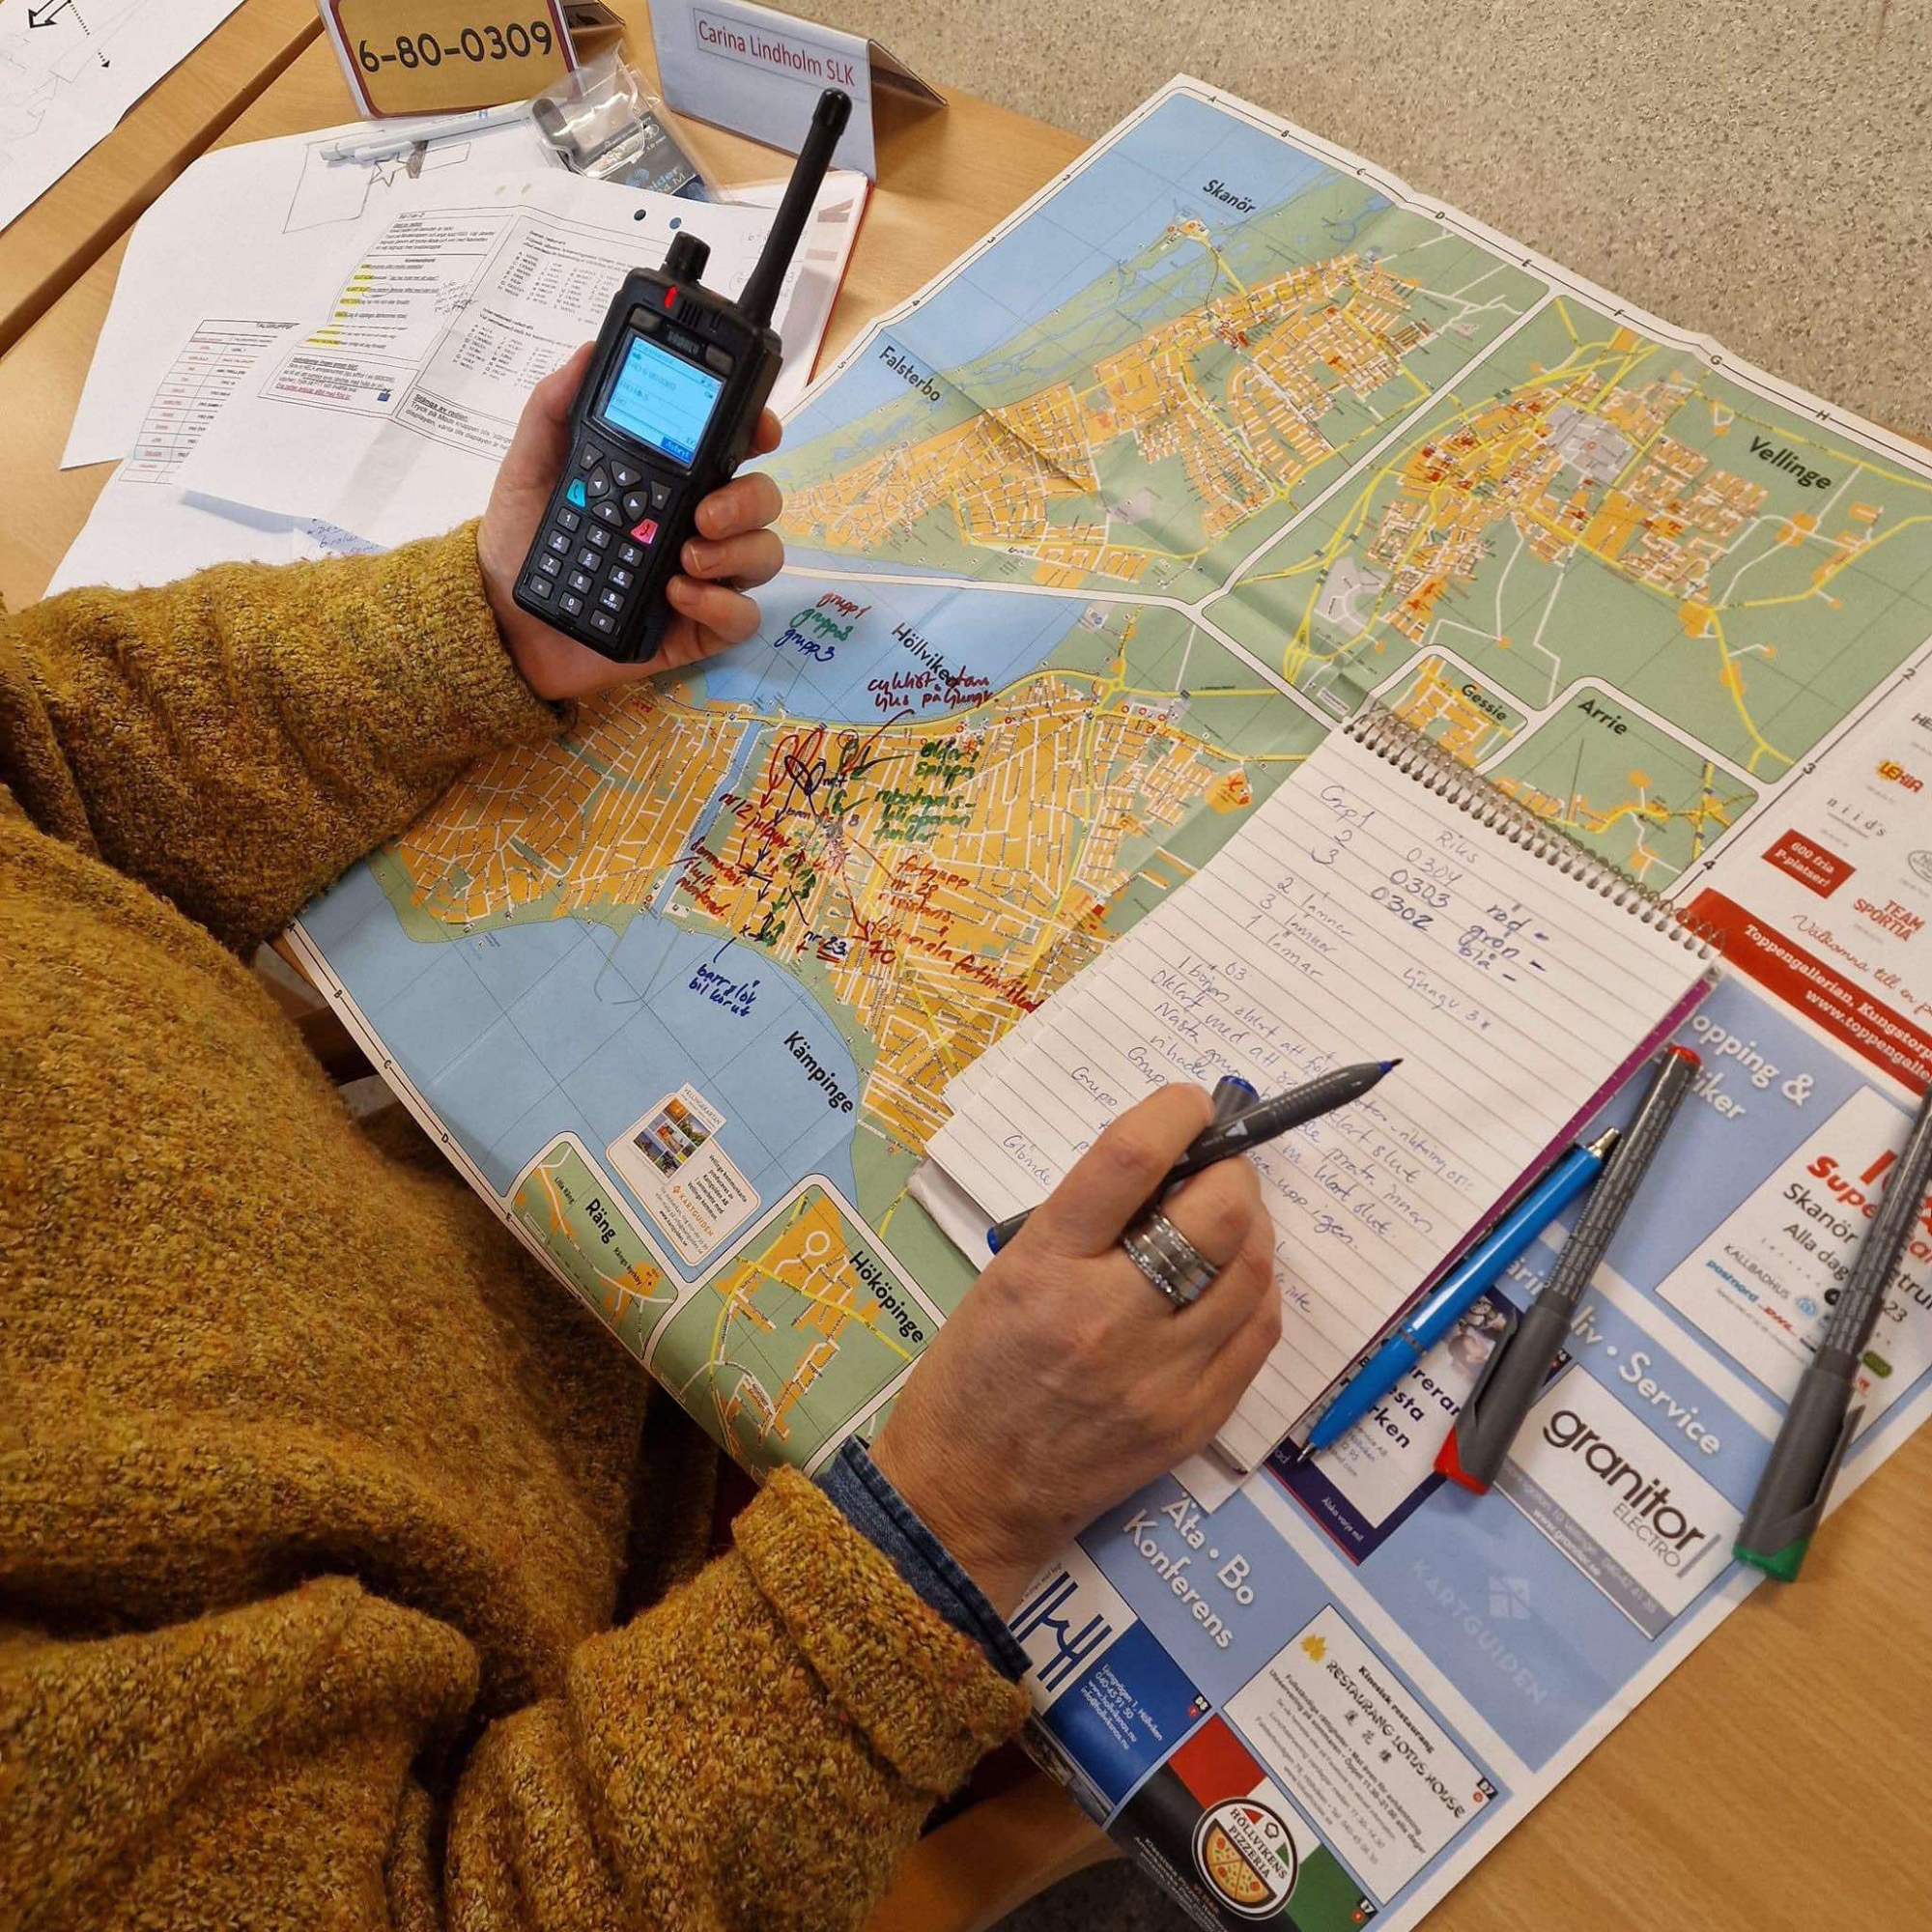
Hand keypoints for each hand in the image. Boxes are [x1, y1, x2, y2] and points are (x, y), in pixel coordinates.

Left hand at [476, 341, 785, 700]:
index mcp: (668, 480)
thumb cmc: (522, 544)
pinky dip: (720, 604)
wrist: (505, 621)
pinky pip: (743, 616)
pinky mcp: (699, 628)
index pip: (732, 448)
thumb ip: (554, 410)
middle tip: (703, 513)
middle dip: (749, 499)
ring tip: (686, 558)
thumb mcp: (529, 468)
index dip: (759, 431)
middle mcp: (697, 525)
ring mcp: (703, 577)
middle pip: (762, 499)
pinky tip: (678, 595)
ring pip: (763, 554)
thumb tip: (586, 353)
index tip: (759, 428)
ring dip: (737, 551)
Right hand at [871, 1086, 1280, 1616]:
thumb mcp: (1007, 1272)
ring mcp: (1159, 1377)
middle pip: (1217, 1214)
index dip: (1175, 1114)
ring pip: (1253, 1273)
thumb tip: (1166, 1168)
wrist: (967, 1497)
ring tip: (1231, 1222)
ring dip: (1254, 1229)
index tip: (1190, 1104)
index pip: (1128, 1160)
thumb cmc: (973, 1374)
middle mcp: (1107, 1318)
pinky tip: (1234, 1284)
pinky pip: (1259, 1336)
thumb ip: (1084, 1222)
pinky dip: (1257, 1292)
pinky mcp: (1192, 1422)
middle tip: (1220, 1167)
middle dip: (1232, 1172)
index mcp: (1044, 1267)